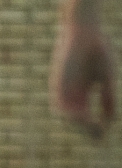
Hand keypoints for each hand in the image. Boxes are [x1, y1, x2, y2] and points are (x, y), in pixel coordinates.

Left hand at [49, 22, 115, 136]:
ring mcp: (63, 88)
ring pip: (65, 114)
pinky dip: (70, 114)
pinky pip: (60, 103)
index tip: (103, 136)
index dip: (94, 128)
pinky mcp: (57, 82)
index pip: (86, 116)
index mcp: (82, 92)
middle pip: (75, 119)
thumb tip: (110, 122)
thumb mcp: (107, 79)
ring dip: (78, 125)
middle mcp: (70, 93)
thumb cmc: (98, 51)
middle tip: (98, 138)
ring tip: (91, 130)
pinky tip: (82, 118)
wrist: (85, 30)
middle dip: (86, 130)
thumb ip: (108, 99)